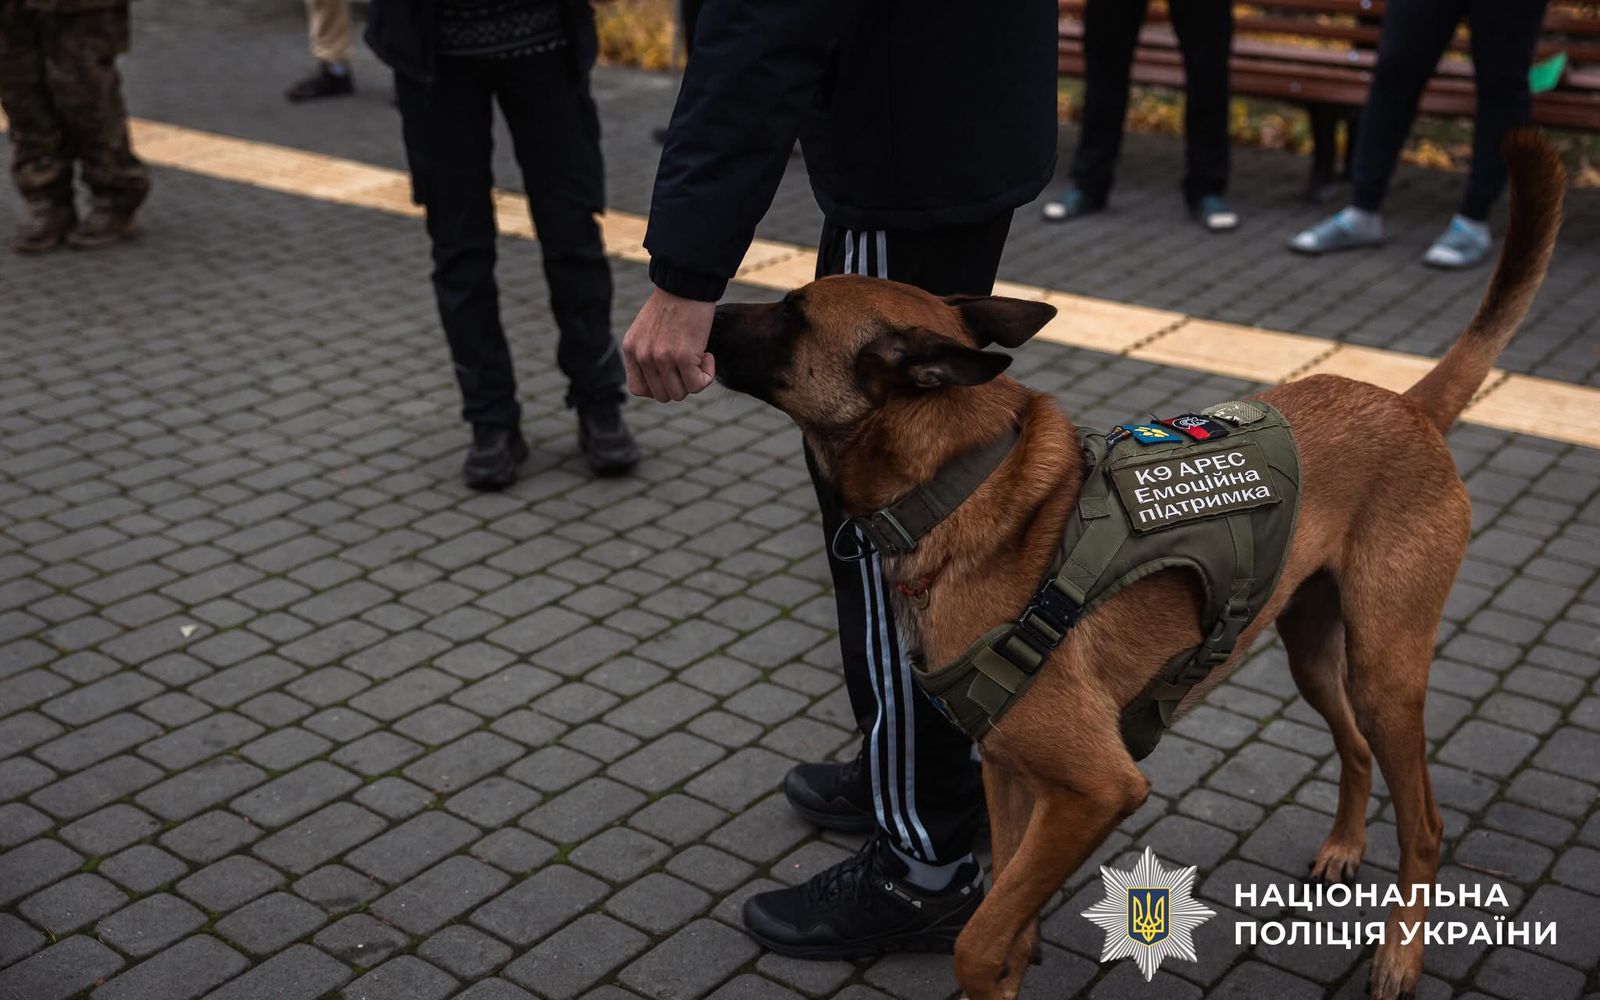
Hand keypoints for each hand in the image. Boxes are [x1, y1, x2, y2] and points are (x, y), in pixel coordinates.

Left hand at [623, 287, 716, 401]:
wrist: (688, 283)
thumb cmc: (674, 303)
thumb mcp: (648, 329)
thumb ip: (648, 352)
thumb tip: (664, 380)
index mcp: (631, 349)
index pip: (638, 389)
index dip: (657, 388)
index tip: (671, 373)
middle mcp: (643, 356)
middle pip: (662, 395)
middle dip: (680, 384)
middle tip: (689, 364)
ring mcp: (662, 358)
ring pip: (680, 393)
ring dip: (694, 380)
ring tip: (699, 357)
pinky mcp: (683, 357)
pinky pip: (698, 384)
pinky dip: (707, 375)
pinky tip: (708, 355)